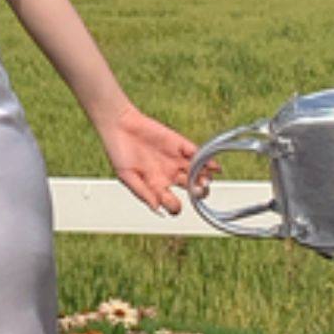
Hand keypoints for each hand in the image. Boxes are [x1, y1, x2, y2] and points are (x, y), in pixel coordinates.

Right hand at [99, 102, 198, 216]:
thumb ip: (142, 192)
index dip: (176, 207)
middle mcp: (169, 175)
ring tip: (206, 179)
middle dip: (198, 193)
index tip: (174, 203)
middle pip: (191, 189)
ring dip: (205, 178)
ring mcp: (176, 160)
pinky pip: (197, 154)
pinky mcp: (179, 144)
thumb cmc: (119, 151)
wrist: (119, 124)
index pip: (172, 203)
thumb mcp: (127, 176)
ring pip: (197, 173)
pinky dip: (207, 160)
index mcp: (156, 186)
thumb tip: (157, 209)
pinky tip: (213, 166)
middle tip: (198, 191)